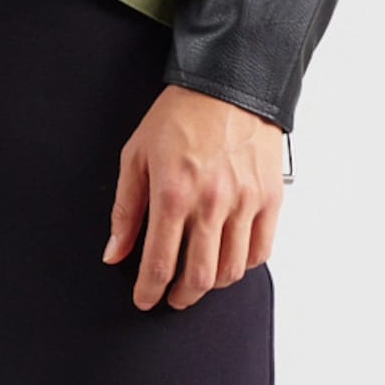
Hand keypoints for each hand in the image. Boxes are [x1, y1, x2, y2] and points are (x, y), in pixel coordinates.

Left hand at [104, 84, 284, 310]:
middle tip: (172, 297)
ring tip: (199, 279)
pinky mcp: (270, 199)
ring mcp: (245, 203)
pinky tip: (229, 258)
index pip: (160, 263)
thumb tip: (114, 253)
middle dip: (181, 297)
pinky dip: (244, 264)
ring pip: (231, 270)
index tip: (145, 299)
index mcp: (173, 194)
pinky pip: (260, 250)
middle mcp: (212, 204)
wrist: (230, 85)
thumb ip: (126, 210)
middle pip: (199, 277)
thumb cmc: (181, 116)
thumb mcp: (136, 156)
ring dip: (211, 284)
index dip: (149, 291)